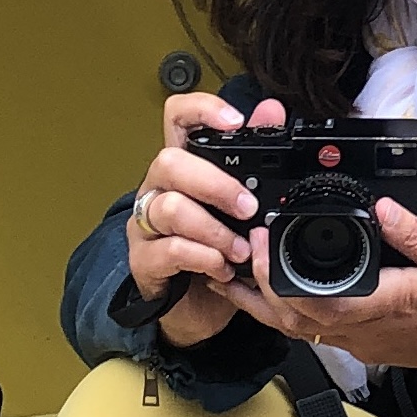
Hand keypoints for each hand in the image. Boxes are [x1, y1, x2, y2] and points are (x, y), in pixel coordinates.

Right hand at [127, 92, 286, 346]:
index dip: (201, 110)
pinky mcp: (144, 259)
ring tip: (240, 250)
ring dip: (214, 230)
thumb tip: (272, 110)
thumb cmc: (216, 247)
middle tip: (248, 208)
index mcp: (184, 166)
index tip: (236, 121)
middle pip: (169, 161)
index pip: (177, 118)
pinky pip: (168, 250)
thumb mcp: (241, 205)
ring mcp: (146, 224)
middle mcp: (158, 188)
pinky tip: (220, 268)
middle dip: (215, 184)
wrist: (196, 306)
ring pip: (169, 208)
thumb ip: (254, 157)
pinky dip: (202, 258)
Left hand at [237, 196, 416, 394]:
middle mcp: (362, 328)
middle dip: (253, 287)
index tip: (262, 239)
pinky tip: (271, 294)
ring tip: (232, 275)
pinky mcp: (360, 343)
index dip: (276, 274)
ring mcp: (358, 340)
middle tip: (237, 249)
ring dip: (260, 305)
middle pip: (289, 319)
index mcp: (383, 303)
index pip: (315, 299)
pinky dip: (281, 314)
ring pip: (293, 331)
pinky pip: (309, 332)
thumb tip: (384, 207)